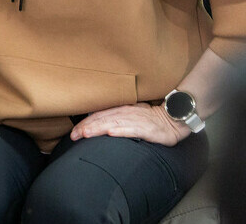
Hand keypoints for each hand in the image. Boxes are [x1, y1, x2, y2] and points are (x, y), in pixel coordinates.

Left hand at [70, 102, 188, 146]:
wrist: (172, 119)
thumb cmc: (149, 119)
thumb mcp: (130, 115)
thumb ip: (115, 117)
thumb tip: (97, 125)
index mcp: (120, 109)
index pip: (97, 115)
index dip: (84, 123)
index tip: (73, 133)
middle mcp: (125, 112)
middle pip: (101, 119)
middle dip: (85, 127)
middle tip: (73, 136)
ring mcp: (135, 120)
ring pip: (112, 123)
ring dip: (98, 128)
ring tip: (85, 134)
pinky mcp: (146, 128)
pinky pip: (132, 129)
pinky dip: (121, 130)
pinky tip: (111, 133)